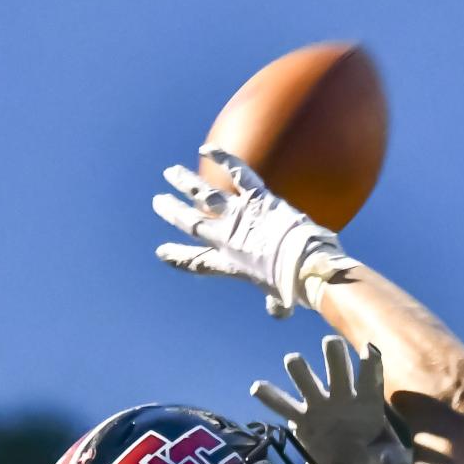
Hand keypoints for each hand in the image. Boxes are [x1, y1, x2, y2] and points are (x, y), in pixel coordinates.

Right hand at [153, 147, 353, 316]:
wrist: (305, 266)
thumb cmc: (296, 288)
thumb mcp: (283, 301)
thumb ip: (277, 306)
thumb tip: (278, 313)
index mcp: (231, 265)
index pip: (199, 262)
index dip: (179, 258)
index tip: (162, 252)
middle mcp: (229, 238)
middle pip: (192, 222)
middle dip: (173, 211)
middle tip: (159, 202)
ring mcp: (241, 216)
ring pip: (204, 195)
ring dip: (185, 183)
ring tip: (170, 172)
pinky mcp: (258, 199)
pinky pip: (238, 173)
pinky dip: (223, 159)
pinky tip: (206, 149)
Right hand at [252, 336, 411, 463]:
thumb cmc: (375, 457)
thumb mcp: (389, 460)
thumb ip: (393, 460)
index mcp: (368, 401)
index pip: (371, 376)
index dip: (371, 362)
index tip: (370, 348)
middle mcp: (342, 395)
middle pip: (337, 366)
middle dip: (334, 354)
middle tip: (330, 344)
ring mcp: (319, 404)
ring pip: (306, 378)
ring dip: (300, 368)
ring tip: (294, 360)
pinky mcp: (302, 419)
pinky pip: (284, 405)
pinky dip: (270, 397)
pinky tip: (258, 387)